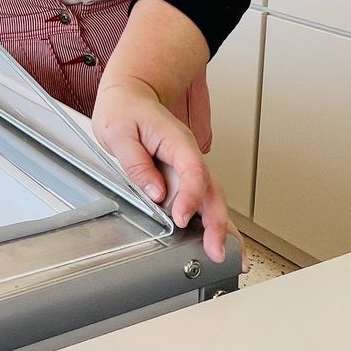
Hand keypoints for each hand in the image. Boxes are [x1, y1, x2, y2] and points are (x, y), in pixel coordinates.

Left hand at [92, 78, 237, 266]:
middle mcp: (189, 155)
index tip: (182, 219)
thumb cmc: (125, 110)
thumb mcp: (119, 132)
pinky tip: (222, 240)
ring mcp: (190, 166)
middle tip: (218, 250)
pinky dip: (215, 221)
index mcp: (176, 141)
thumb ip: (137, 163)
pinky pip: (205, 199)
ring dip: (223, 226)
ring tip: (231, 256)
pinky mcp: (186, 176)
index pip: (192, 171)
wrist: (131, 94)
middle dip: (218, 222)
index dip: (191, 197)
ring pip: (214, 197)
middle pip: (212, 189)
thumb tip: (155, 192)